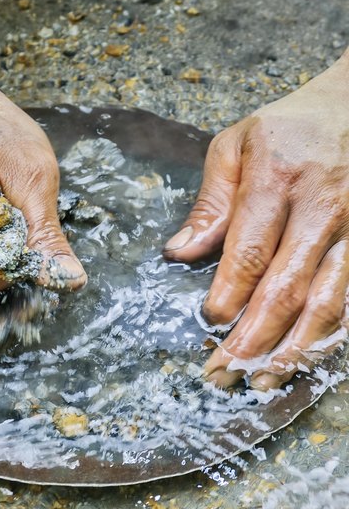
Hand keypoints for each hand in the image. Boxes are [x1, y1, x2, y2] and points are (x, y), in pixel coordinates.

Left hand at [164, 50, 348, 389]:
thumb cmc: (287, 127)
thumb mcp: (234, 146)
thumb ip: (210, 203)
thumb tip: (179, 253)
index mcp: (277, 180)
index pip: (250, 251)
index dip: (230, 294)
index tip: (209, 323)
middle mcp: (320, 209)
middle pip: (287, 287)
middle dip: (253, 338)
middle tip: (224, 373)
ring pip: (326, 302)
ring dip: (293, 349)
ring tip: (262, 380)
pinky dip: (328, 334)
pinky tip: (305, 357)